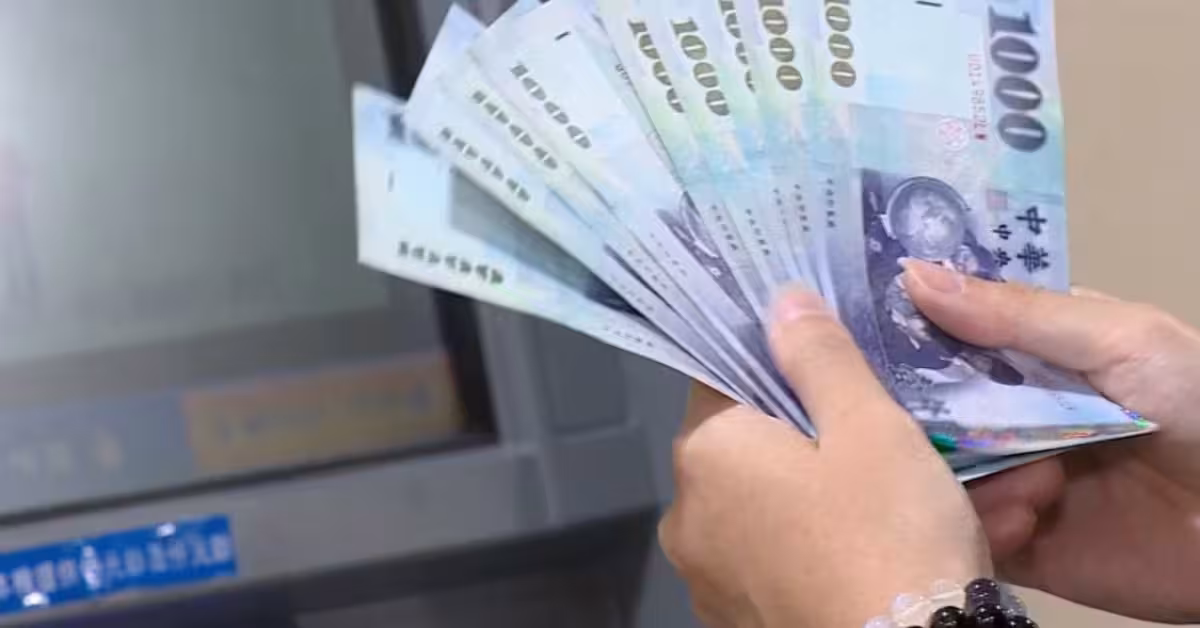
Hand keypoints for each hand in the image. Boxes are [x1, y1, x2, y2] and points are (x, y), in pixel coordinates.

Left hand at [659, 287, 989, 627]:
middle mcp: (689, 513)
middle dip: (835, 435)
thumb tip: (780, 300)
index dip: (784, 362)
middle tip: (908, 432)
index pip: (727, 377)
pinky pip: (795, 559)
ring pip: (787, 507)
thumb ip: (818, 355)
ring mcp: (712, 574)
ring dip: (853, 494)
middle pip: (760, 445)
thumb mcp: (868, 425)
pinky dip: (844, 545)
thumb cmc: (886, 530)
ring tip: (938, 492)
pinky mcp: (744, 617)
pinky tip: (911, 544)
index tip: (838, 364)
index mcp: (704, 452)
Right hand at [904, 259, 1199, 622]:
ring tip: (1028, 482)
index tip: (842, 324)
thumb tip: (913, 275)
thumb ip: (1016, 313)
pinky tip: (1027, 518)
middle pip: (925, 406)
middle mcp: (1009, 413)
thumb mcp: (1119, 338)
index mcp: (1031, 355)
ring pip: (936, 471)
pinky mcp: (1019, 540)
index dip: (896, 330)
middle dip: (910, 409)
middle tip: (890, 410)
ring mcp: (1010, 476)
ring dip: (962, 475)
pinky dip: (984, 525)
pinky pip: (970, 530)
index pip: (944, 336)